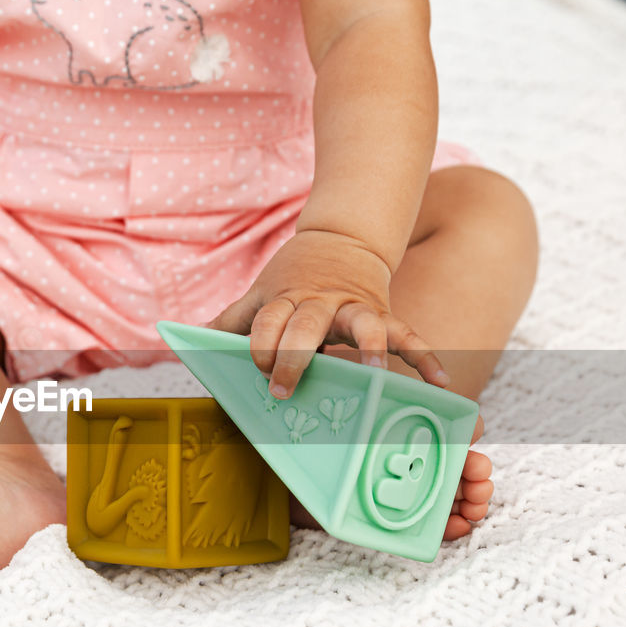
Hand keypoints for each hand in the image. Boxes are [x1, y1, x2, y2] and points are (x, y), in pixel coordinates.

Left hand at [208, 229, 449, 397]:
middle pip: (307, 325)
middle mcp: (321, 303)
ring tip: (373, 373)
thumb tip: (186, 339)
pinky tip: (439, 382)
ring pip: (364, 324)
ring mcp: (355, 308)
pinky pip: (408, 336)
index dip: (260, 343)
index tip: (255, 367)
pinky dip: (426, 357)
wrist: (342, 240)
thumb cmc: (292, 279)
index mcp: (286, 299)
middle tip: (282, 387)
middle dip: (294, 355)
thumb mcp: (259, 294)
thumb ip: (230, 320)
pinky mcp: (384, 314)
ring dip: (368, 347)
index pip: (268, 320)